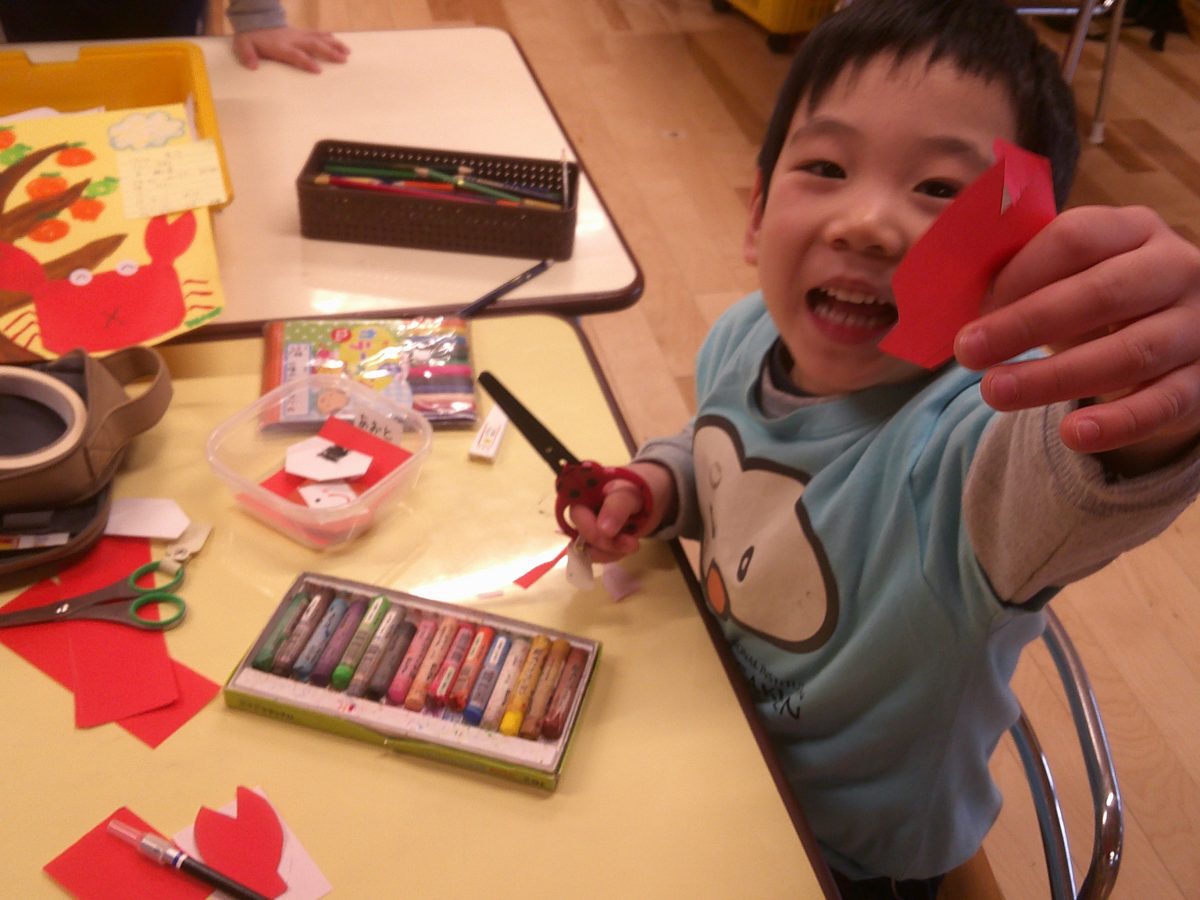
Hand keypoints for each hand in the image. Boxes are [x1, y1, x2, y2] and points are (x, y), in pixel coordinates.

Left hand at [233, 27, 350, 73]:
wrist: (254, 20)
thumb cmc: (251, 38)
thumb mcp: (243, 46)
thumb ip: (247, 55)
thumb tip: (252, 66)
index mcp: (280, 46)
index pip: (295, 54)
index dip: (306, 61)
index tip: (318, 69)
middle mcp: (293, 39)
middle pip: (313, 45)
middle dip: (328, 52)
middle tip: (343, 60)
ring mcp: (299, 34)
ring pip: (319, 38)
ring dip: (334, 44)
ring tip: (348, 52)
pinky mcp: (302, 32)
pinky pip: (317, 33)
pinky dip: (328, 36)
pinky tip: (339, 41)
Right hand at [566, 462, 674, 562]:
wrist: (654, 496)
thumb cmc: (640, 488)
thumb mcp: (631, 493)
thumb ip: (617, 506)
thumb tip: (603, 530)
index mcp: (584, 493)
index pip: (576, 515)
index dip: (589, 530)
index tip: (611, 535)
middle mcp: (582, 511)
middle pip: (581, 535)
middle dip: (605, 544)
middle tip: (632, 544)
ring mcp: (589, 527)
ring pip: (588, 549)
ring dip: (610, 552)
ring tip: (633, 544)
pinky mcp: (599, 540)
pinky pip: (598, 554)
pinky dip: (613, 555)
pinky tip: (628, 547)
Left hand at [955, 205, 1199, 471]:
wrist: (1179, 339)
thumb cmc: (1102, 302)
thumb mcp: (1072, 277)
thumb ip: (1025, 278)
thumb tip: (956, 302)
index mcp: (1135, 230)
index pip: (1076, 238)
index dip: (1019, 273)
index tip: (973, 309)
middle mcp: (1177, 269)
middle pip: (1101, 293)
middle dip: (1025, 324)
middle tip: (966, 352)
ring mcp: (1198, 326)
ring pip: (1130, 353)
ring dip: (1055, 377)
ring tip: (995, 393)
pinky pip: (1165, 404)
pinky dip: (1118, 422)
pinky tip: (1073, 435)